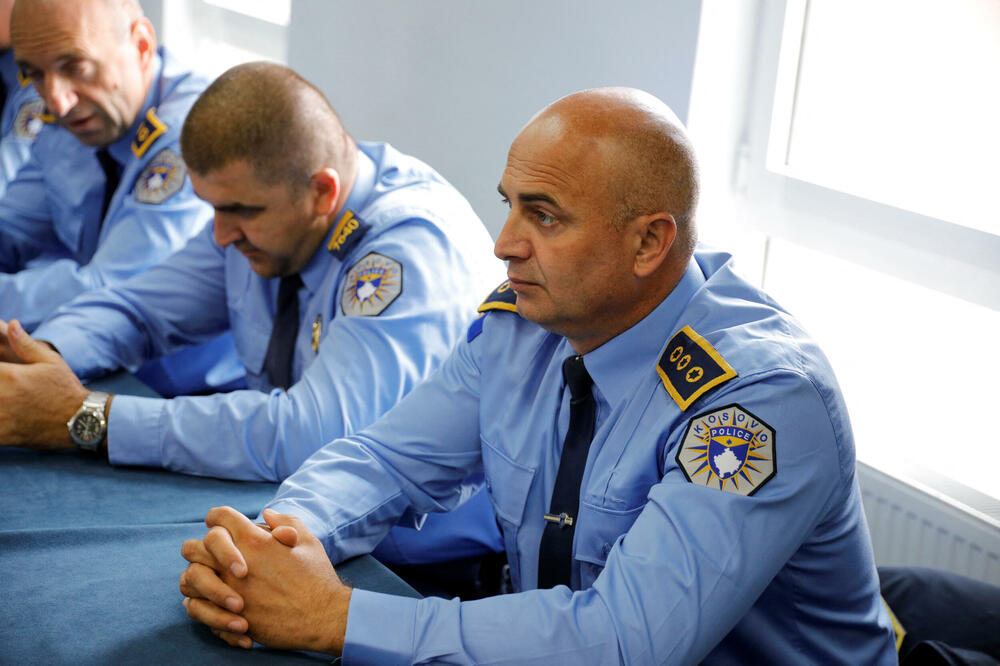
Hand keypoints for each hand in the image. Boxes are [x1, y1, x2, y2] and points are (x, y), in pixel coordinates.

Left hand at [0, 319, 87, 447]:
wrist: (80, 421)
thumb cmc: (66, 389)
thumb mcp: (51, 361)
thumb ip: (25, 343)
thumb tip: (11, 323)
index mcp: (9, 374)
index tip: (1, 372)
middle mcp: (1, 395)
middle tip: (2, 386)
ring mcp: (0, 417)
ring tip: (3, 399)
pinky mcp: (2, 436)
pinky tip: (2, 415)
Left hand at [181, 507, 349, 654]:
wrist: (322, 616)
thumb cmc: (316, 578)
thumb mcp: (307, 541)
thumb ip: (286, 522)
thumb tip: (266, 514)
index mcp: (254, 540)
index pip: (220, 517)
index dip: (217, 517)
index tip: (220, 525)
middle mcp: (236, 562)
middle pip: (194, 546)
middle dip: (200, 548)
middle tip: (211, 556)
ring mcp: (228, 590)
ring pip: (189, 578)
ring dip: (197, 578)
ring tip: (210, 582)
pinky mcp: (227, 616)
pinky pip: (196, 608)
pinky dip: (201, 606)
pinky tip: (216, 606)